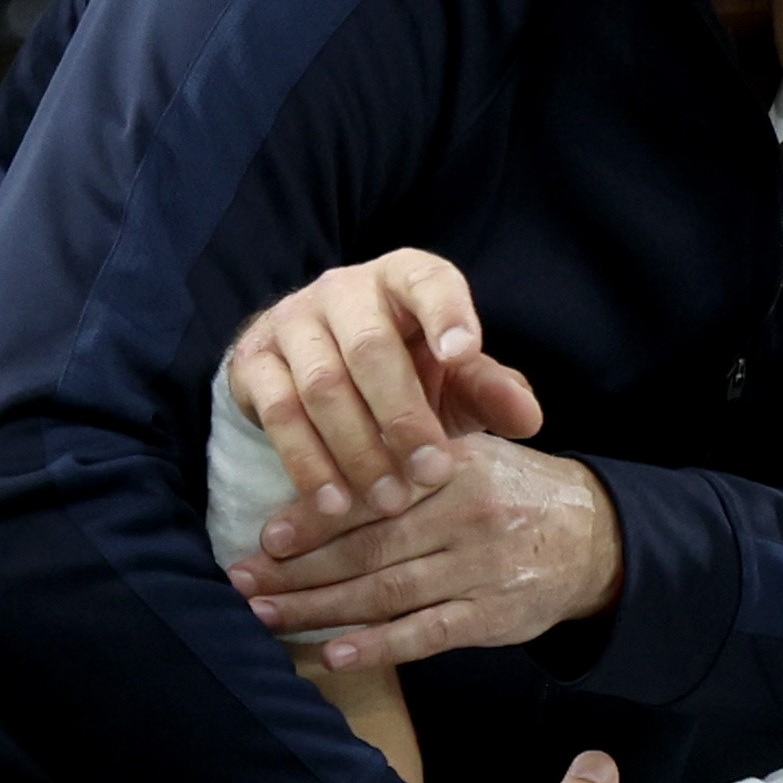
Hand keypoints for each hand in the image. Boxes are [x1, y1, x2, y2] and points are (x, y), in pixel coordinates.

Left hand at [226, 433, 622, 669]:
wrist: (598, 537)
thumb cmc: (515, 492)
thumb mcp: (473, 453)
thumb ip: (408, 457)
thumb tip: (320, 474)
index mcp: (455, 468)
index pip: (371, 494)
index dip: (313, 518)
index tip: (264, 538)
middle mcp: (468, 516)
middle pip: (367, 547)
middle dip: (297, 569)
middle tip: (240, 582)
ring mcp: (482, 569)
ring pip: (387, 592)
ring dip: (320, 609)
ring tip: (266, 616)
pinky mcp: (494, 615)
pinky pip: (426, 633)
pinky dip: (378, 646)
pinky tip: (333, 653)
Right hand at [229, 248, 543, 525]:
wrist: (324, 377)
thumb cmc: (409, 371)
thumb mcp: (456, 380)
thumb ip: (490, 391)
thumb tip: (528, 416)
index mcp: (406, 279)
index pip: (428, 282)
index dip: (446, 313)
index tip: (464, 353)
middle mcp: (344, 290)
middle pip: (371, 349)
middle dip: (404, 417)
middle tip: (432, 473)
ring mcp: (291, 321)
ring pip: (322, 386)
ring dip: (357, 450)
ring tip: (390, 500)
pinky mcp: (253, 361)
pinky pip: (278, 413)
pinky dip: (308, 463)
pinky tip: (335, 503)